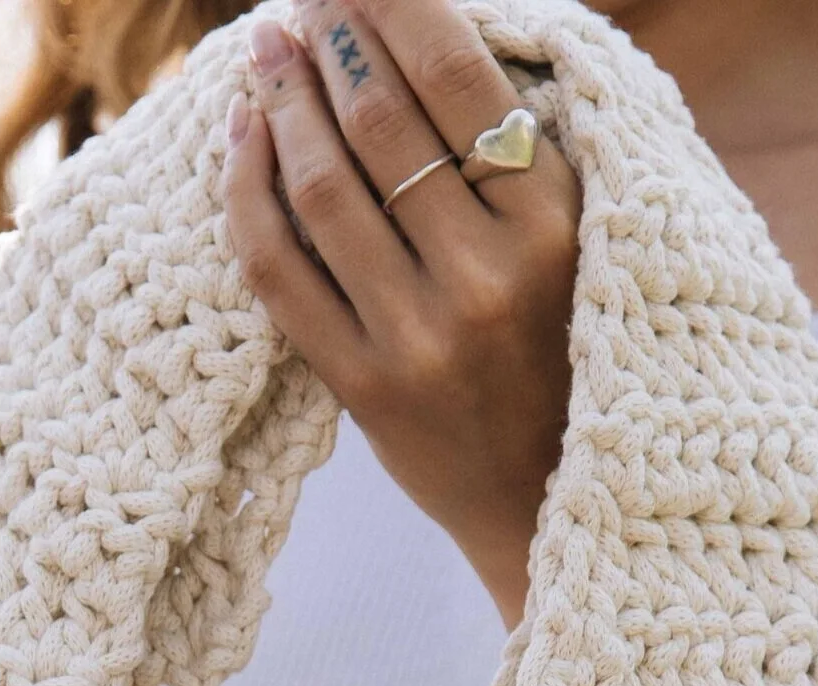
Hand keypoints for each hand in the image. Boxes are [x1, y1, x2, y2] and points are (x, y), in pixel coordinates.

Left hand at [225, 2, 580, 625]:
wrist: (545, 503)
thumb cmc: (564, 349)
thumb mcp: (576, 238)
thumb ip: (516, 147)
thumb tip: (428, 38)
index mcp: (552, 224)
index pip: (455, 78)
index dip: (394, 8)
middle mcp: (483, 278)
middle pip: (379, 120)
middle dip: (331, 42)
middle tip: (305, 4)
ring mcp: (415, 338)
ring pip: (321, 187)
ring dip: (283, 102)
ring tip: (268, 54)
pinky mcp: (360, 386)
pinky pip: (279, 270)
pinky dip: (247, 192)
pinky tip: (241, 137)